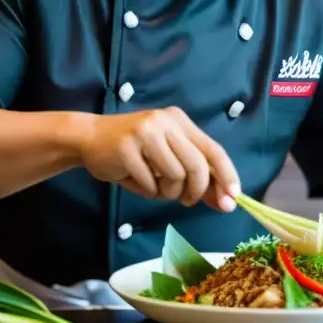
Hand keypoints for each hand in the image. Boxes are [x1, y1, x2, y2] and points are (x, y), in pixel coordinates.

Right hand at [75, 107, 240, 210]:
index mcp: (180, 121)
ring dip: (167, 192)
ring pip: (175, 176)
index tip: (233, 197)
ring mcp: (146, 132)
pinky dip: (146, 191)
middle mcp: (166, 122)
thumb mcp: (168, 158)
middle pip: (197, 166)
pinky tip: (135, 180)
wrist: (89, 138)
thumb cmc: (135, 152)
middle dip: (196, 191)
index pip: (213, 149)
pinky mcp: (126, 147)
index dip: (226, 175)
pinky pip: (149, 183)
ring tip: (154, 186)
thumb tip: (226, 201)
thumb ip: (197, 176)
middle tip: (187, 201)